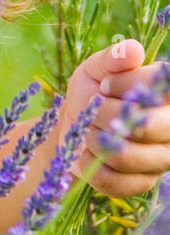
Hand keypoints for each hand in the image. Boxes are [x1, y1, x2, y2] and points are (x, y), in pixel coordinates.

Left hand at [59, 38, 169, 197]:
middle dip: (107, 116)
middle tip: (94, 109)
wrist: (75, 127)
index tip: (105, 85)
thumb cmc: (93, 92)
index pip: (162, 86)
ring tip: (89, 130)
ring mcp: (163, 158)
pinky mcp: (142, 182)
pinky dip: (91, 164)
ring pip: (127, 155)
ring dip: (96, 140)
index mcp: (169, 95)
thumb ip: (114, 58)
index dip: (128, 85)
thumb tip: (132, 51)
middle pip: (147, 126)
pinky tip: (87, 152)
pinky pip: (115, 180)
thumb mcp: (97, 69)